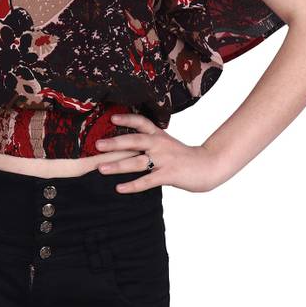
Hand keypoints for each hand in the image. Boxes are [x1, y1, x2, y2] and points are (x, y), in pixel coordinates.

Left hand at [94, 113, 229, 193]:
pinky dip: (132, 185)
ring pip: (137, 162)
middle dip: (115, 143)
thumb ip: (149, 141)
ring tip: (101, 169)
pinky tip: (119, 188)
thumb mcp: (166, 143)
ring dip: (117, 165)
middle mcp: (160, 144)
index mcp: (159, 135)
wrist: (209, 165)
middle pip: (135, 140)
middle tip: (97, 144)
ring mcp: (164, 160)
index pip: (142, 122)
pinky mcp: (169, 175)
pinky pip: (147, 181)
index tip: (111, 118)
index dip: (127, 119)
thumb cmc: (183, 156)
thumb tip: (124, 144)